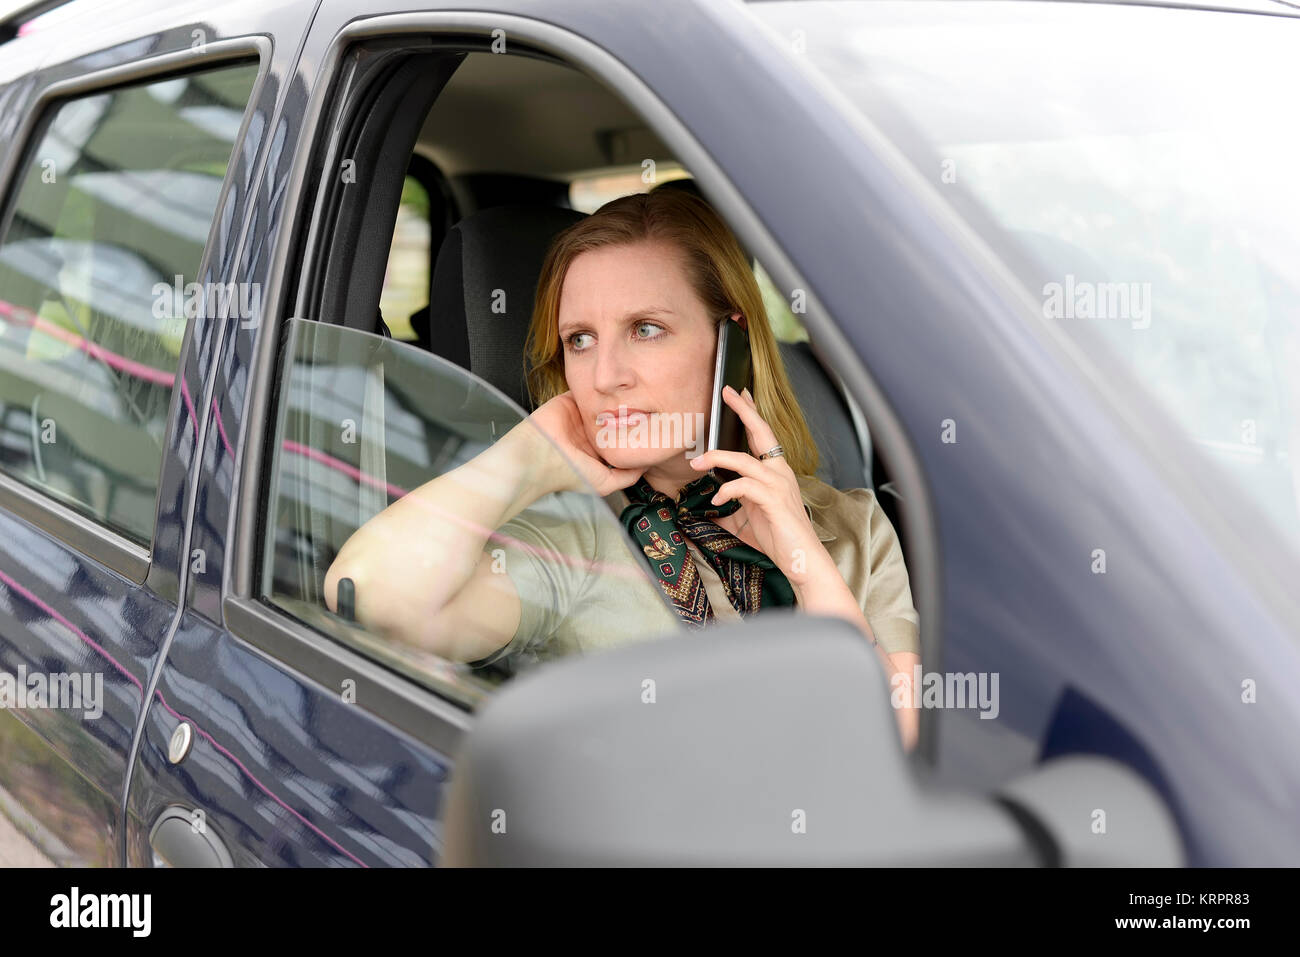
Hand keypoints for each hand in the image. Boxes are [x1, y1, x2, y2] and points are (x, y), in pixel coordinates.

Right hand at [521, 391, 642, 495]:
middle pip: (614, 419)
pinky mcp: (570, 400)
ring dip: (616, 398)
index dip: (634, 433)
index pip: (619, 439)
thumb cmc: (569, 472)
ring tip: (637, 391)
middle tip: (651, 405)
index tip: (655, 428)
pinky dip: (598, 387)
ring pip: (604, 403)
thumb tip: (647, 465)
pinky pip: (587, 390)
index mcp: (596, 451)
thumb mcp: (604, 483)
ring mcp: (580, 415)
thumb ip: (626, 476)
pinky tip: (614, 385)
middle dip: (630, 413)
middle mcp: (589, 433)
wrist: (538, 455)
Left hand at [688, 385, 823, 586]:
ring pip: (744, 460)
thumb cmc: (780, 538)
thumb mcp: (751, 516)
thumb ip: (736, 503)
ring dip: (717, 457)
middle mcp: (780, 473)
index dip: (751, 413)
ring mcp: (779, 485)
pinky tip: (716, 501)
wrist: (802, 560)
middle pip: (762, 433)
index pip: (763, 436)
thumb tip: (714, 501)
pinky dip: (726, 490)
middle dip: (744, 411)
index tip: (739, 394)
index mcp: (776, 473)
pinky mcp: (774, 500)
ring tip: (696, 463)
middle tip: (727, 393)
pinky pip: (744, 486)